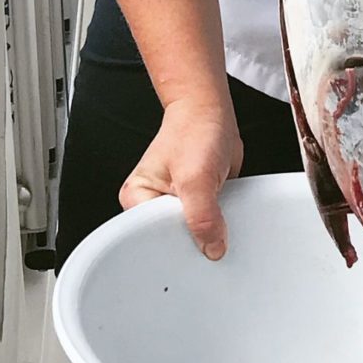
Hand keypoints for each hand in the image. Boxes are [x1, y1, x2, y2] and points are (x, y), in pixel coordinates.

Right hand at [119, 97, 243, 258]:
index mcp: (137, 198)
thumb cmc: (194, 131)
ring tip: (218, 218)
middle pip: (171, 241)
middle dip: (194, 241)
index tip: (194, 250)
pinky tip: (224, 216)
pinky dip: (219, 224)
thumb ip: (202, 216)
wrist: (212, 113)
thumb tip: (211, 248)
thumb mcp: (196, 177)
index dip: (174, 247)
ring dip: (209, 232)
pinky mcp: (195, 205)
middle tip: (210, 235)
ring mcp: (174, 206)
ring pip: (192, 236)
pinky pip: (207, 226)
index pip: (149, 239)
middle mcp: (152, 204)